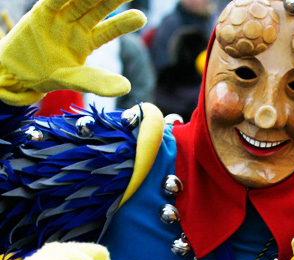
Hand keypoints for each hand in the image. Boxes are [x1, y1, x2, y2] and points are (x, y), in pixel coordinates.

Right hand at [0, 0, 144, 104]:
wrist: (20, 71)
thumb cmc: (52, 75)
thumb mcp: (77, 81)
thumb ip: (99, 83)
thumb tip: (126, 87)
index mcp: (89, 41)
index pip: (110, 29)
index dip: (124, 23)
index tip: (142, 17)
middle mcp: (77, 25)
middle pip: (97, 9)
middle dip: (112, 0)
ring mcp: (60, 18)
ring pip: (78, 2)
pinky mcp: (42, 13)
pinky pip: (53, 1)